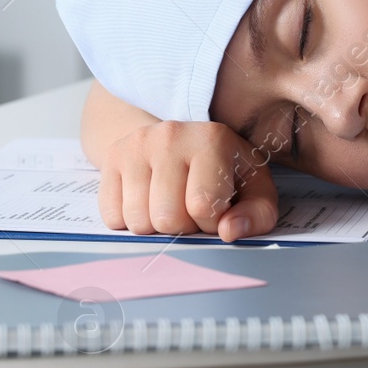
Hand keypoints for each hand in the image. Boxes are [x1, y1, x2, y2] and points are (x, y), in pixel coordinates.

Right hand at [97, 120, 279, 242]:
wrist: (182, 142)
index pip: (202, 205)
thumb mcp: (254, 188)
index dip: (211, 222)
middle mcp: (170, 136)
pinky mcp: (112, 158)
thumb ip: (256, 214)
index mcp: (211, 139)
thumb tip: (229, 232)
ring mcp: (136, 145)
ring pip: (137, 220)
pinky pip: (112, 215)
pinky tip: (147, 203)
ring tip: (170, 205)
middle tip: (190, 210)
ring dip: (156, 227)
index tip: (216, 210)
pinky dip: (129, 221)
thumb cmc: (224, 170)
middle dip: (182, 227)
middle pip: (166, 218)